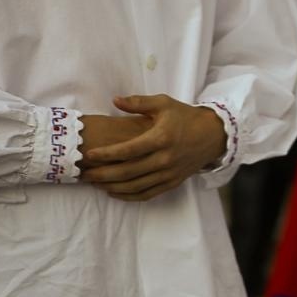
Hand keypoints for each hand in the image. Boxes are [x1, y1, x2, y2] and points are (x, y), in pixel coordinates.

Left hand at [77, 95, 229, 200]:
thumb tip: (114, 100)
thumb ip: (138, 103)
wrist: (213, 135)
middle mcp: (165, 159)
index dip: (106, 154)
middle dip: (102, 174)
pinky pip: (147, 194)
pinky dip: (128, 196)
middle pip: (127, 172)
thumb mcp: (164, 104)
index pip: (128, 150)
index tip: (88, 154)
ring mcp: (169, 173)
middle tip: (83, 173)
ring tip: (94, 183)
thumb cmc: (185, 117)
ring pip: (135, 186)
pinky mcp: (173, 182)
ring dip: (112, 187)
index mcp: (161, 138)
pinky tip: (114, 192)